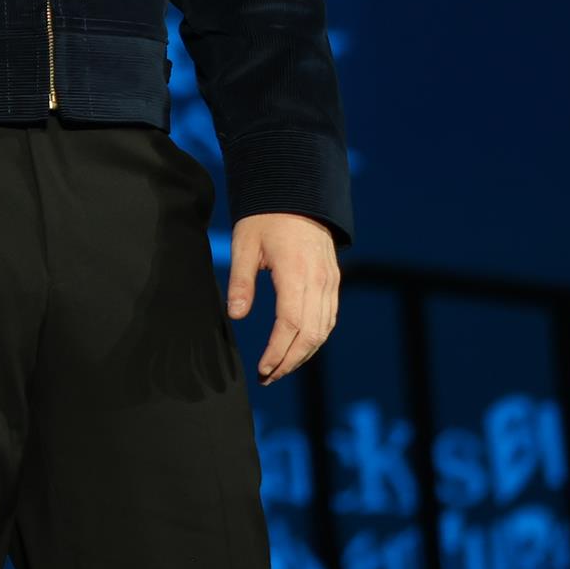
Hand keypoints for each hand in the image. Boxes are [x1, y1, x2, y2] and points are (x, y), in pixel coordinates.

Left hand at [228, 211, 338, 383]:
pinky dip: (315, 338)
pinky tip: (299, 347)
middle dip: (290, 361)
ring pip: (323, 330)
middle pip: (311, 335)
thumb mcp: (245, 244)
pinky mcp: (333, 280)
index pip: (290, 325)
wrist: (298, 192)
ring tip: (280, 368)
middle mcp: (319, 281)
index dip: (277, 352)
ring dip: (303, 354)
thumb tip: (235, 316)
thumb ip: (242, 281)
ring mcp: (330, 281)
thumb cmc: (266, 217)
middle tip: (268, 377)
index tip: (263, 368)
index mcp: (296, 273)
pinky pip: (329, 318)